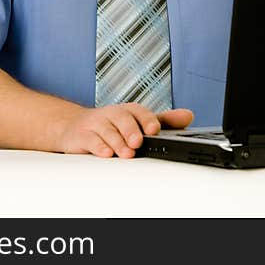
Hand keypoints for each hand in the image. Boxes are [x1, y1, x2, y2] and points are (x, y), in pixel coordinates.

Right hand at [58, 103, 193, 157]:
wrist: (76, 127)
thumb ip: (164, 121)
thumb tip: (188, 115)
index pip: (140, 112)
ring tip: (127, 153)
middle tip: (138, 143)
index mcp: (129, 110)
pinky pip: (90, 139)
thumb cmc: (113, 125)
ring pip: (107, 130)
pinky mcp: (82, 135)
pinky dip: (98, 146)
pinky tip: (106, 153)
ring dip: (117, 142)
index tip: (155, 129)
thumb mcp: (138, 121)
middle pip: (122, 118)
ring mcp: (97, 124)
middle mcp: (112, 114)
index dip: (148, 119)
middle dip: (131, 130)